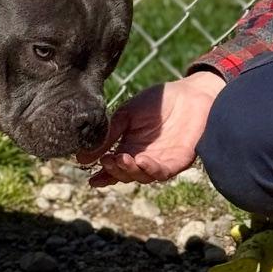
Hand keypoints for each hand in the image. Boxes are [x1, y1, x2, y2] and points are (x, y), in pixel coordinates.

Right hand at [76, 71, 224, 186]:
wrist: (189, 94)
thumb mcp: (126, 115)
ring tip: (121, 159)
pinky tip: (141, 161)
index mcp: (129, 148)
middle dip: (114, 171)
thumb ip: (109, 133)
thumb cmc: (158, 102)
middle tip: (107, 160)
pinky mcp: (177, 161)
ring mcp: (160, 161)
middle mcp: (142, 158)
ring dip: (130, 171)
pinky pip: (162, 172)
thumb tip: (82, 156)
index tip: (91, 178)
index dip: (103, 176)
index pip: (113, 167)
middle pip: (125, 175)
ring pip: (142, 177)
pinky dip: (150, 169)